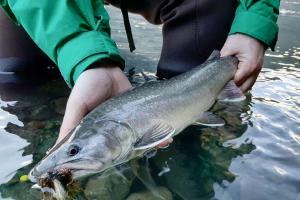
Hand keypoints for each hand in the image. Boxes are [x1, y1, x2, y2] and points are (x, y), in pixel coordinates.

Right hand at [57, 64, 172, 147]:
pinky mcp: (136, 111)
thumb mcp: (76, 106)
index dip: (109, 158)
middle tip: (145, 153)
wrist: (103, 67)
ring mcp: (126, 122)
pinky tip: (167, 134)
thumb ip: (70, 126)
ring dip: (150, 141)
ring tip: (163, 143)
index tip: (118, 165)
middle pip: (125, 145)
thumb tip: (58, 151)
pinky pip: (147, 123)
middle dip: (136, 150)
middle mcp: (112, 130)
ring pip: (139, 136)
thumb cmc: (86, 87)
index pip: (101, 150)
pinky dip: (156, 129)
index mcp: (95, 131)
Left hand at [220, 33, 265, 91]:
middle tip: (221, 93)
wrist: (255, 30)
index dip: (227, 86)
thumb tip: (215, 69)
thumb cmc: (242, 38)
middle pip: (243, 88)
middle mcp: (255, 70)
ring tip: (227, 92)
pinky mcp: (258, 69)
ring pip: (248, 87)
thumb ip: (222, 59)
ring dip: (238, 90)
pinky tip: (234, 87)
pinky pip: (250, 82)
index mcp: (248, 66)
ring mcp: (258, 70)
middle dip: (232, 92)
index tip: (218, 89)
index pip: (236, 82)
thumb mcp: (228, 47)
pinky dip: (243, 85)